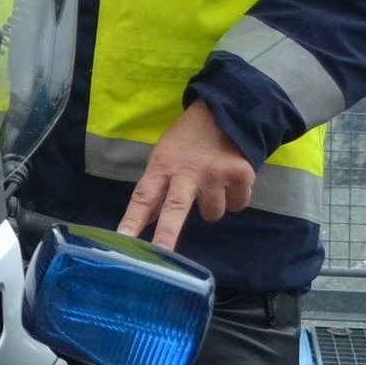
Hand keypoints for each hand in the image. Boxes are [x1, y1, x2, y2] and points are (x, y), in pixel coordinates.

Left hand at [117, 100, 255, 249]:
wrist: (226, 112)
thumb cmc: (188, 140)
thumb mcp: (165, 156)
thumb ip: (159, 187)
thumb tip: (147, 222)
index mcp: (162, 166)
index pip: (143, 196)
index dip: (133, 219)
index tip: (123, 240)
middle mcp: (188, 171)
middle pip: (175, 206)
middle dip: (168, 232)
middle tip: (161, 253)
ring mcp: (216, 174)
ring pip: (212, 214)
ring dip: (212, 205)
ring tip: (211, 183)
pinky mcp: (242, 174)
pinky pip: (237, 205)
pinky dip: (234, 198)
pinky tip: (230, 179)